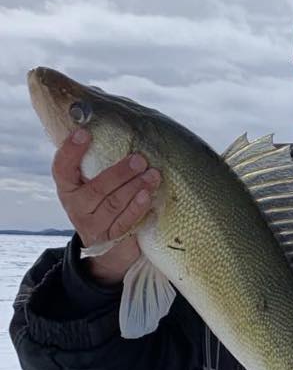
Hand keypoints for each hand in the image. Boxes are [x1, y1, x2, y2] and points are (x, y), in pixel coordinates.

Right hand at [52, 131, 161, 284]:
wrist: (105, 244)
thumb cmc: (101, 201)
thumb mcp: (91, 183)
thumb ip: (96, 162)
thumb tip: (109, 125)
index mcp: (67, 187)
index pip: (62, 168)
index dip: (71, 150)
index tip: (85, 133)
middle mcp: (76, 207)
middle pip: (97, 189)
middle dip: (120, 173)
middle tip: (139, 159)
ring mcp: (91, 225)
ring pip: (114, 205)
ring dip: (135, 188)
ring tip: (152, 174)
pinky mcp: (109, 238)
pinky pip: (125, 222)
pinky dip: (137, 208)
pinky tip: (148, 195)